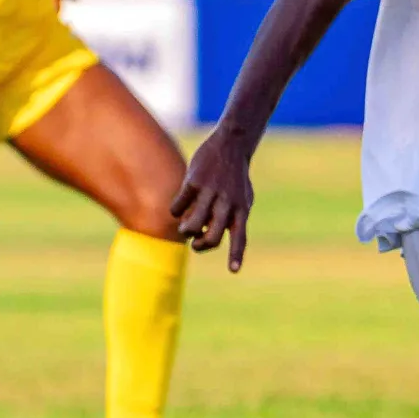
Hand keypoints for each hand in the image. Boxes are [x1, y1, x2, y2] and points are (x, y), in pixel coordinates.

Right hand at [172, 127, 254, 271]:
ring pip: (191, 225)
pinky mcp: (193, 182)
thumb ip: (233, 218)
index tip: (234, 271)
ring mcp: (210, 193)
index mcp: (242, 209)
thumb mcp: (242, 198)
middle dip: (201, 246)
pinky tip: (179, 207)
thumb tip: (214, 238)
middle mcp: (228, 204)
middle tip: (195, 243)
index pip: (241, 237)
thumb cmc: (236, 178)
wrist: (232, 145)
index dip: (236, 255)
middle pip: (213, 237)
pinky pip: (178, 207)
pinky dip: (176, 212)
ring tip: (185, 226)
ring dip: (185, 231)